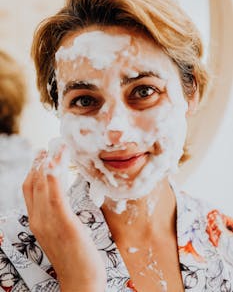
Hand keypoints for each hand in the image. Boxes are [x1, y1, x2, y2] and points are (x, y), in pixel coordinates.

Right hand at [23, 150, 105, 291]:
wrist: (80, 282)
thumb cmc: (74, 257)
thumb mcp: (60, 232)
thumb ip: (57, 215)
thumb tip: (60, 199)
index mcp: (37, 221)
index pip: (29, 190)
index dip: (33, 170)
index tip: (41, 156)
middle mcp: (39, 220)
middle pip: (33, 184)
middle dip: (40, 162)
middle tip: (48, 147)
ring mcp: (50, 222)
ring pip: (42, 186)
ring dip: (48, 163)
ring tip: (56, 148)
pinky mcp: (65, 224)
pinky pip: (56, 196)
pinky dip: (53, 177)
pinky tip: (57, 163)